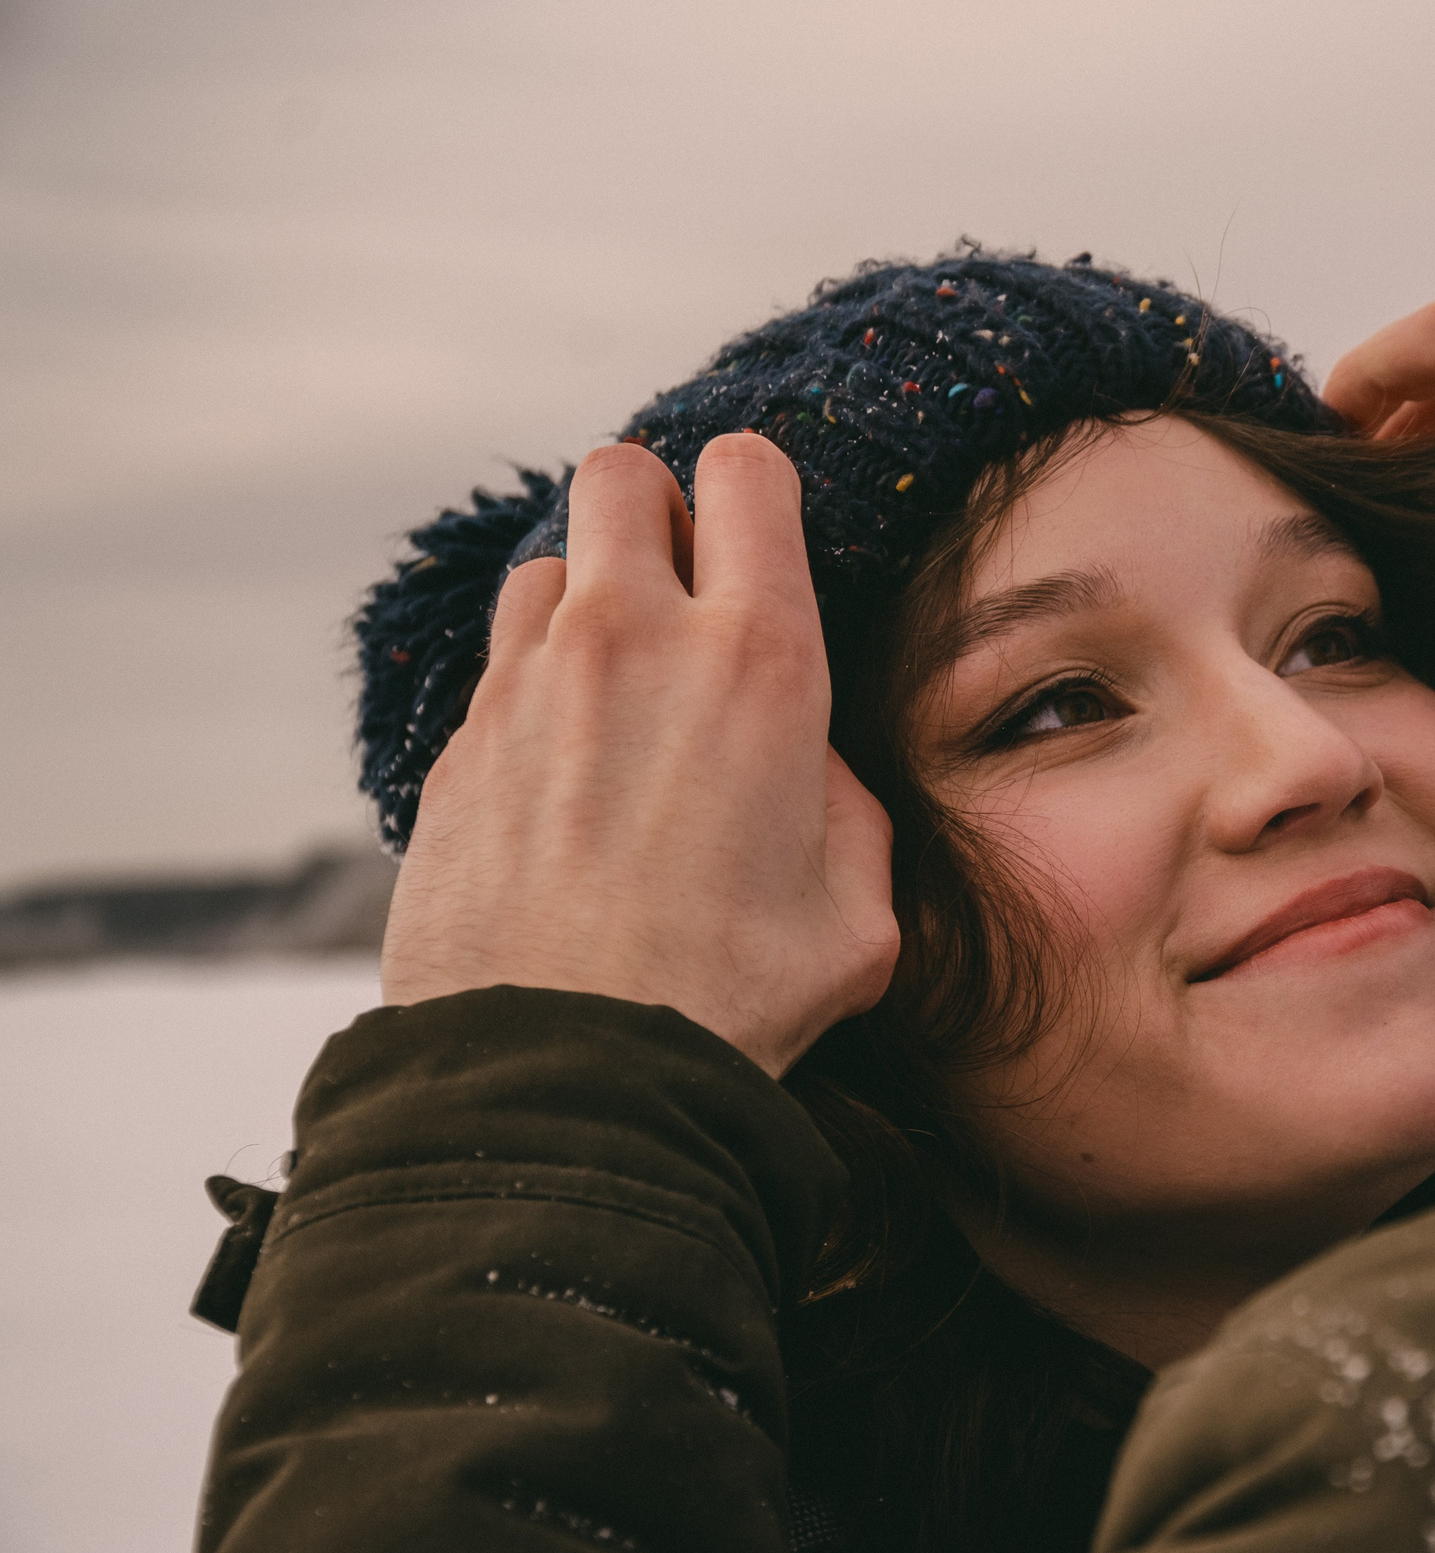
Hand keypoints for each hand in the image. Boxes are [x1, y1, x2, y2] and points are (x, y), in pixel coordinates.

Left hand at [381, 433, 897, 1076]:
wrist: (568, 1078)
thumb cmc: (730, 1003)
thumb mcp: (859, 911)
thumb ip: (844, 808)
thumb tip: (803, 773)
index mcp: (757, 660)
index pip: (747, 474)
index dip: (758, 495)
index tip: (762, 544)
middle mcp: (631, 642)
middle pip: (619, 475)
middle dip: (654, 512)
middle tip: (683, 591)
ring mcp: (526, 688)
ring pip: (546, 565)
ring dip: (586, 601)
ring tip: (619, 691)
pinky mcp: (458, 751)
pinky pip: (497, 673)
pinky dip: (533, 696)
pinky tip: (566, 781)